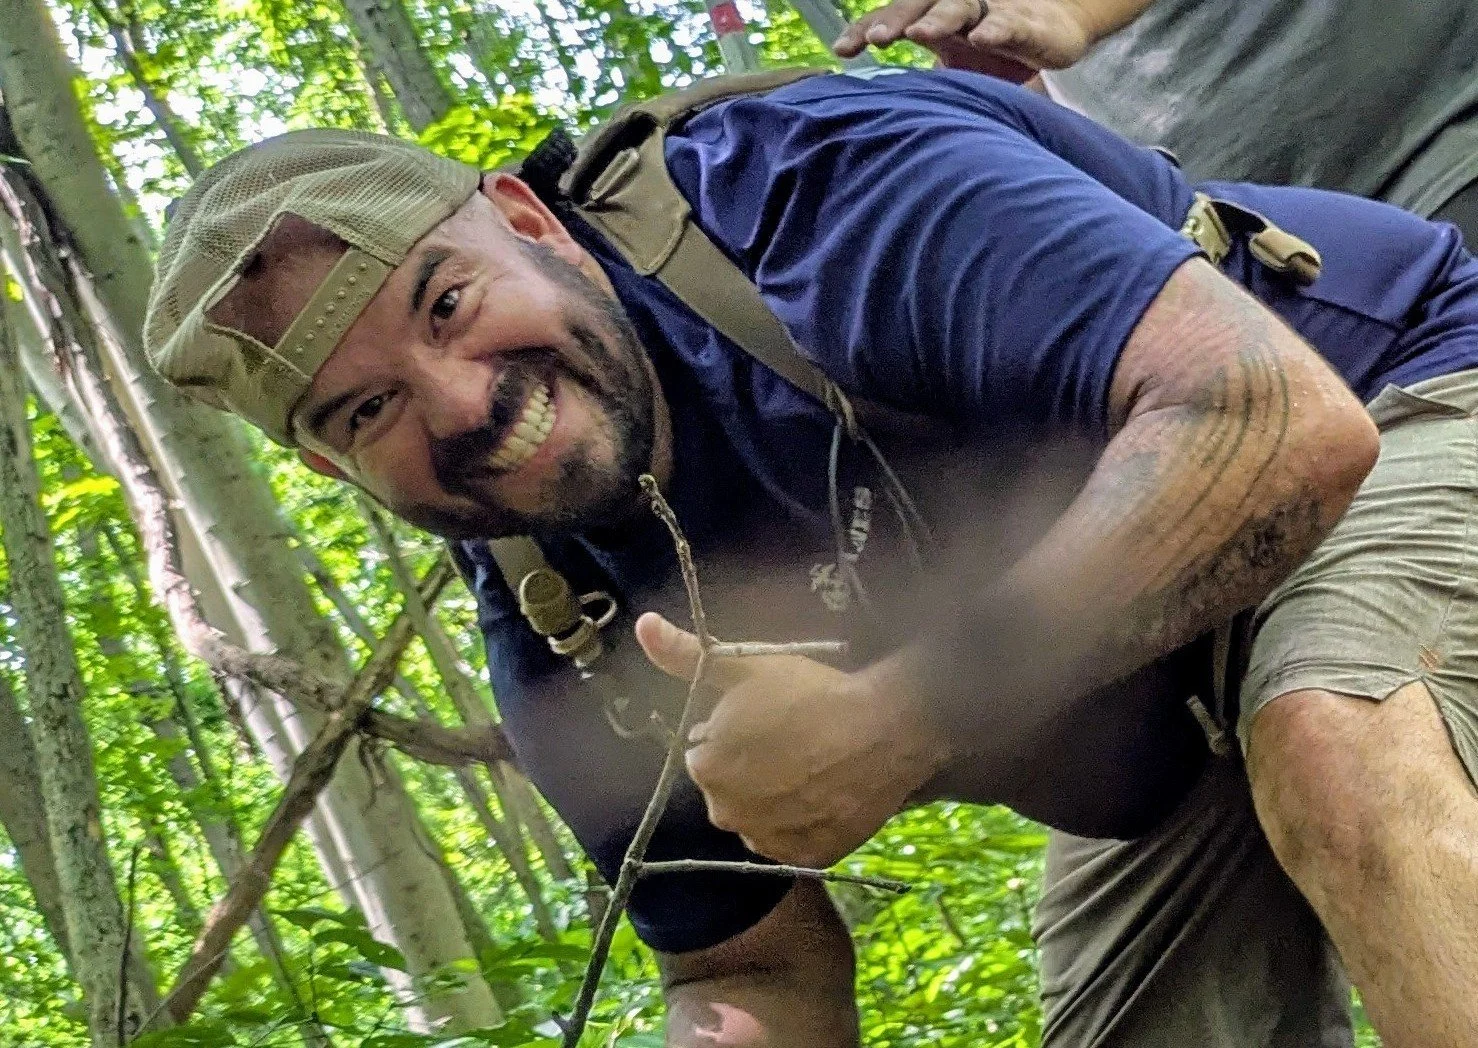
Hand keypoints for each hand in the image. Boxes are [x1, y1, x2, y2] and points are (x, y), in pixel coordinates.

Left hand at [636, 612, 950, 867]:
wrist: (886, 727)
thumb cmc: (811, 693)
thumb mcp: (746, 667)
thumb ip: (687, 654)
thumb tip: (643, 626)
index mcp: (705, 767)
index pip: (706, 754)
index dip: (736, 736)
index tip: (769, 721)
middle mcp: (727, 813)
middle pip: (730, 790)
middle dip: (751, 770)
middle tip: (793, 742)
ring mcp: (768, 840)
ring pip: (761, 817)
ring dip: (775, 800)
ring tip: (813, 767)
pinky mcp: (807, 857)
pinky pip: (793, 841)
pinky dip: (804, 824)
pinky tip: (825, 794)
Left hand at [833, 0, 1094, 80]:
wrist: (1057, 30)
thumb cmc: (995, 54)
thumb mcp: (953, 73)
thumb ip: (923, 89)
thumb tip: (878, 123)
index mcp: (932, 19)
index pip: (893, 18)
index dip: (866, 30)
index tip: (842, 51)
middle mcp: (956, 8)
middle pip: (919, 5)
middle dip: (897, 20)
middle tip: (878, 39)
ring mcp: (991, 12)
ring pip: (960, 6)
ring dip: (939, 18)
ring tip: (920, 33)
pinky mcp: (1026, 23)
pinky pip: (1009, 23)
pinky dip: (997, 28)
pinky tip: (983, 37)